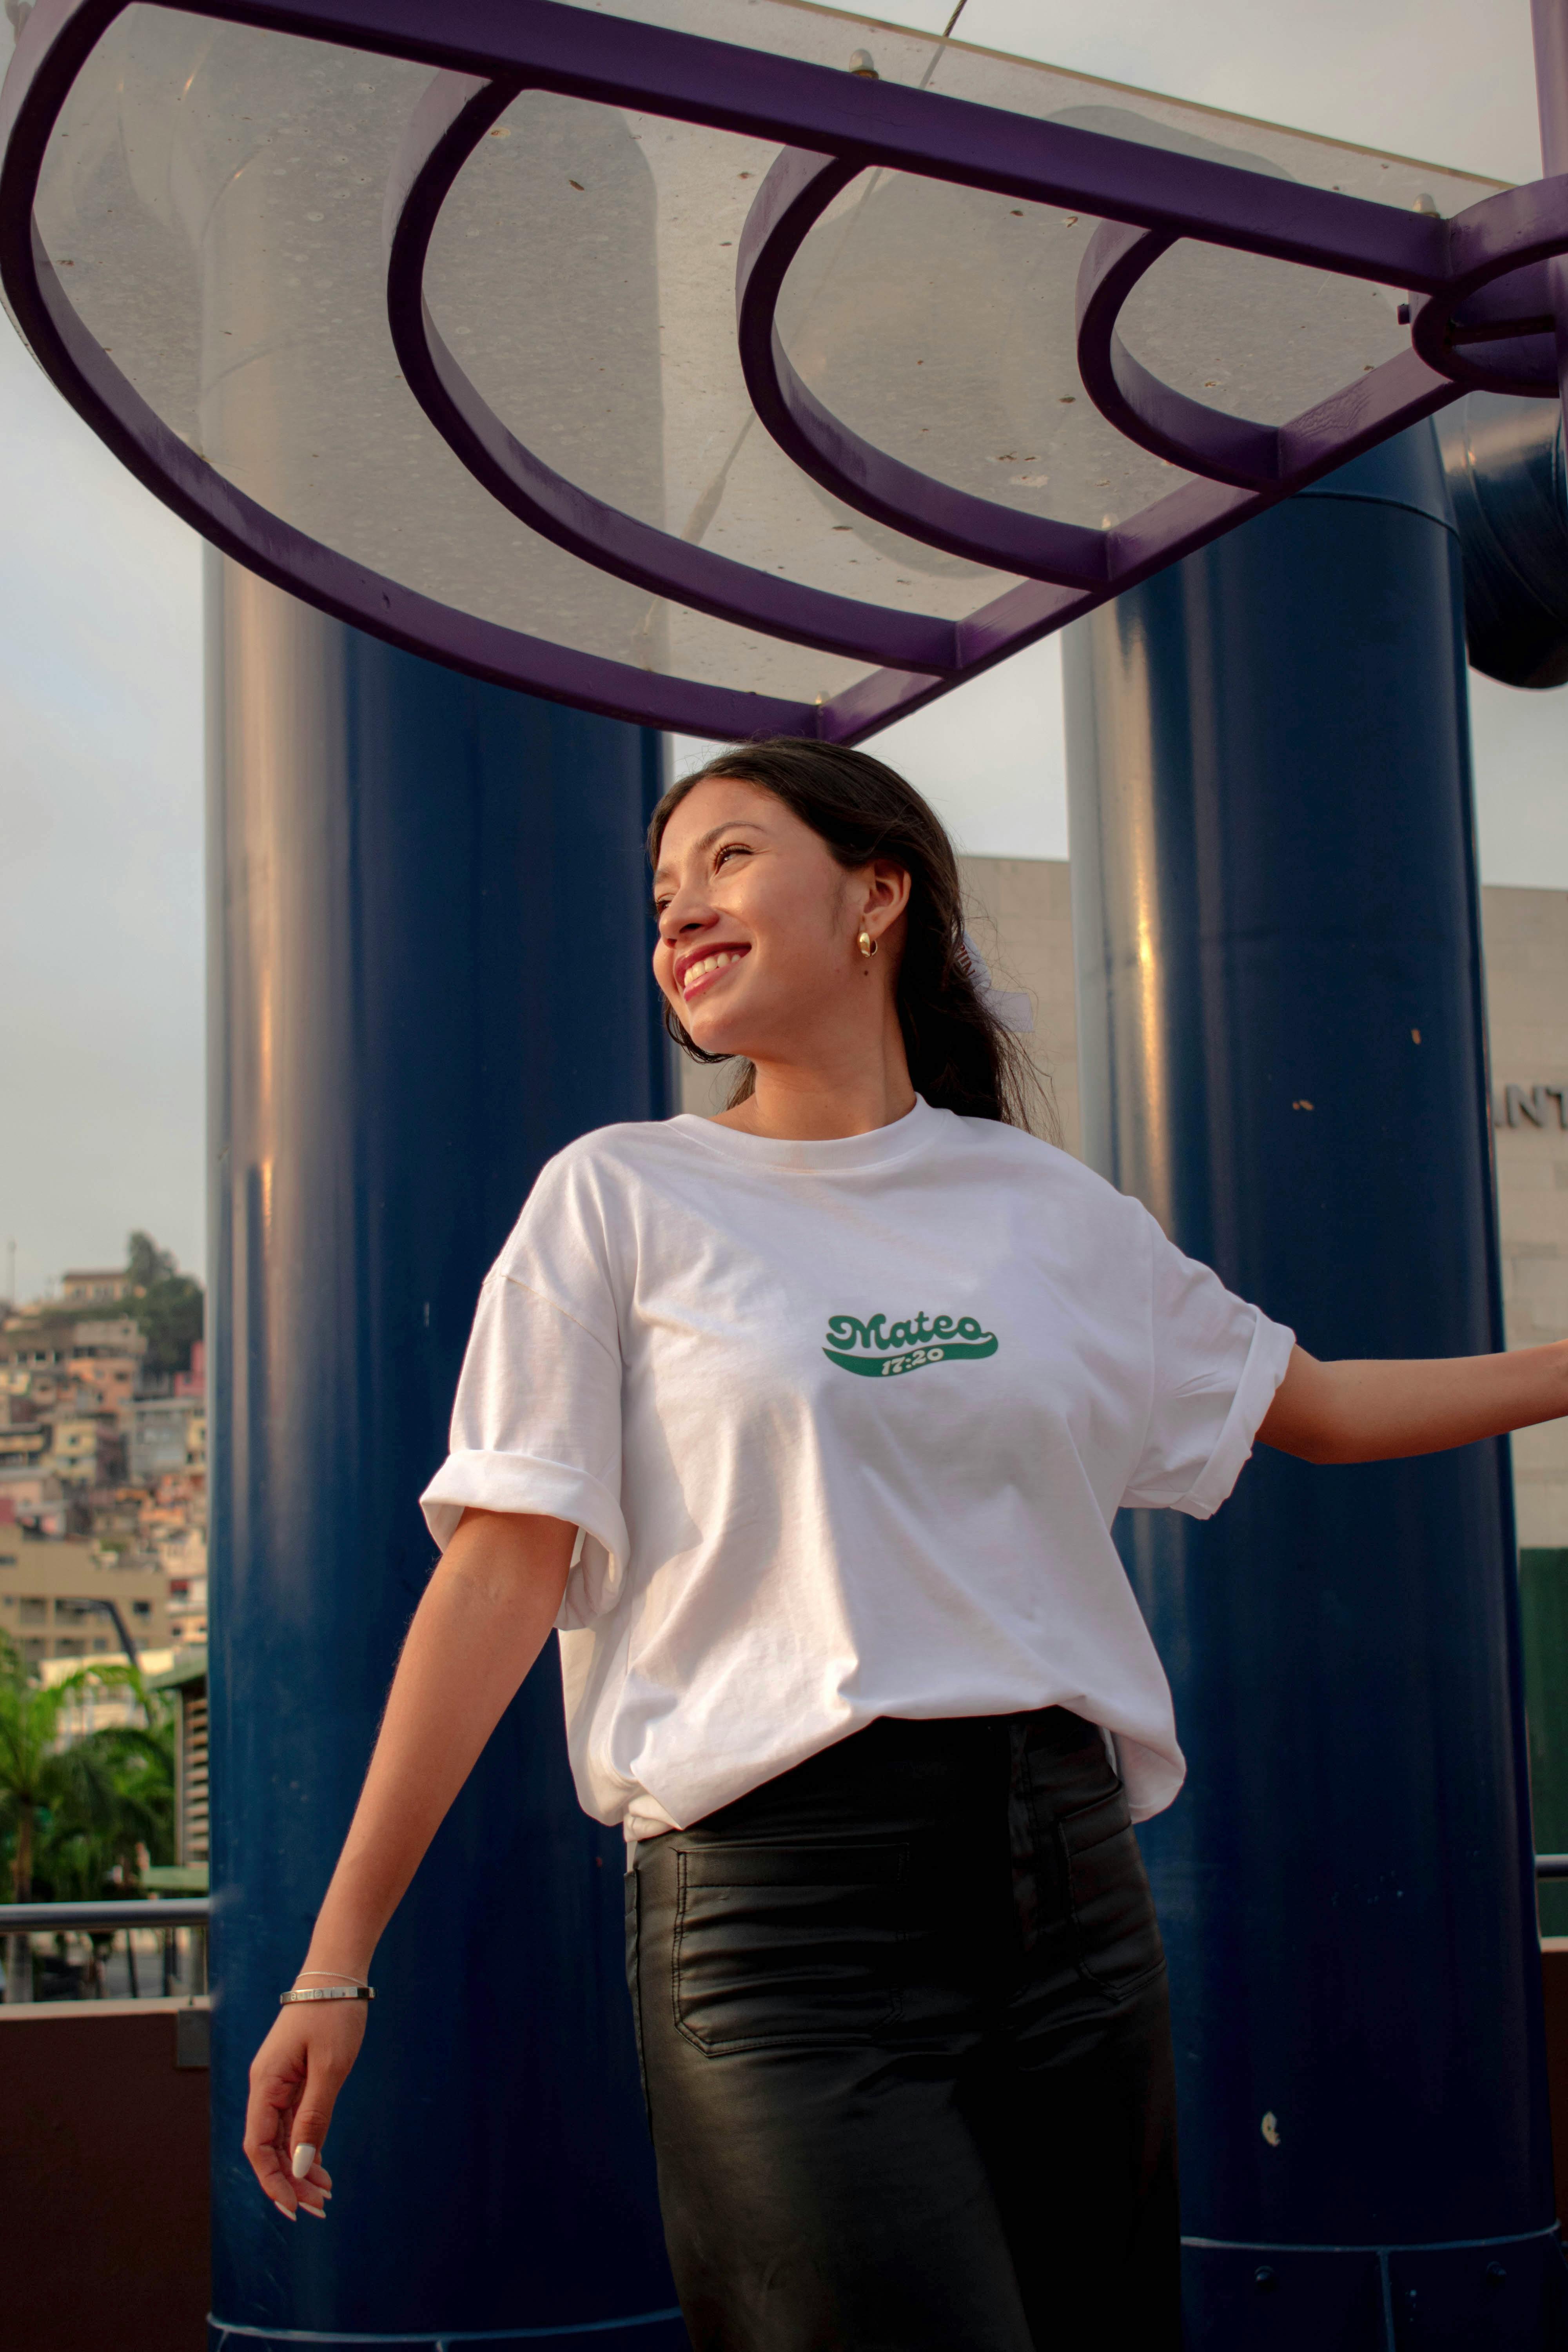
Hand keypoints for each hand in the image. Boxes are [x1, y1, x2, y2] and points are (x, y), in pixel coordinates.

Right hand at [243, 1996, 366, 2218]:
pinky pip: (293, 2121)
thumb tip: (301, 2167)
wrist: (337, 1973)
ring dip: (300, 2167)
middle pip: (269, 2147)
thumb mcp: (330, 2068)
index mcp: (265, 2084)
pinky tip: (321, 2165)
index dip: (272, 2181)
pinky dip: (306, 2144)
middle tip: (319, 2208)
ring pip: (282, 2137)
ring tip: (325, 2194)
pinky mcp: (294, 2078)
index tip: (293, 2208)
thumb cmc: (334, 2015)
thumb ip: (313, 2117)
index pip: (257, 2147)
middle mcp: (266, 2087)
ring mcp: (279, 2082)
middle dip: (290, 2181)